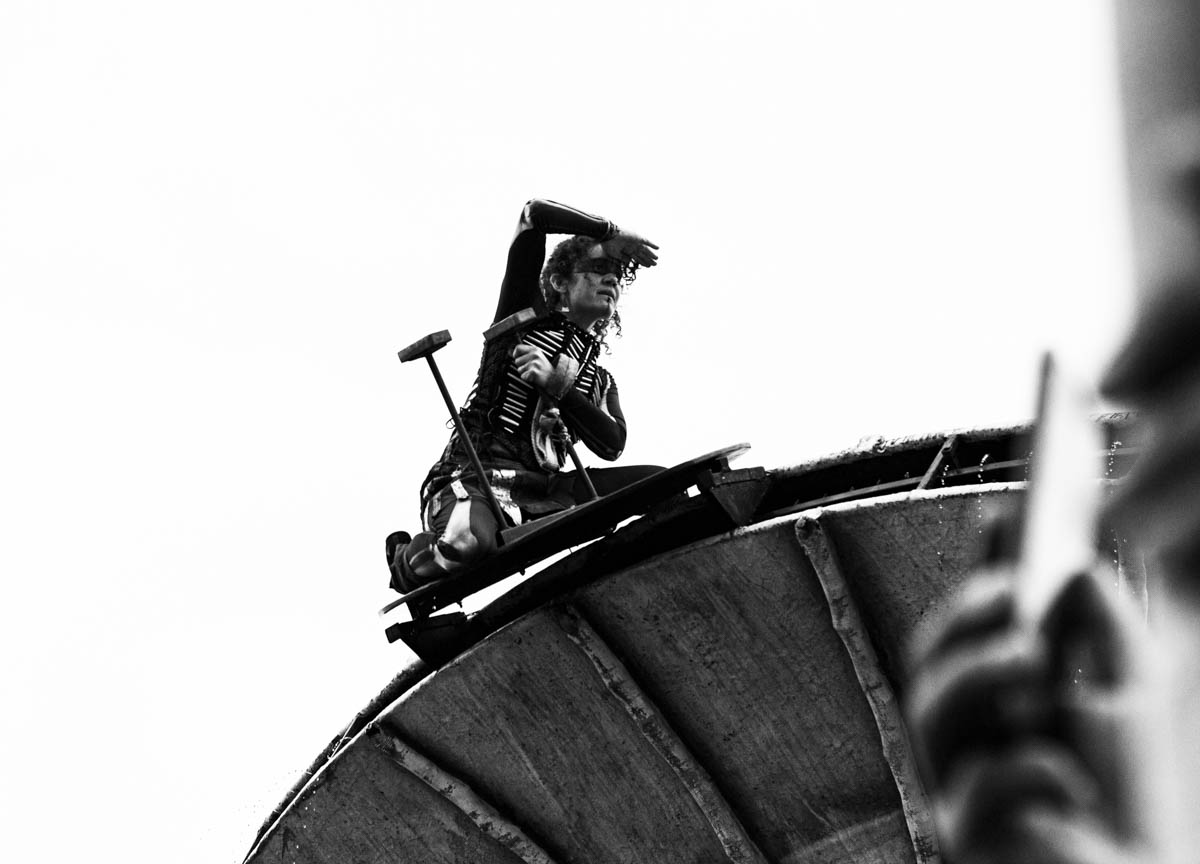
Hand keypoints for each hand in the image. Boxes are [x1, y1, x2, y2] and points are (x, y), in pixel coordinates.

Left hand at [512, 342, 551, 388]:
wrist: (554, 378)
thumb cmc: (543, 368)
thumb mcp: (537, 356)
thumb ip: (526, 354)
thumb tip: (513, 354)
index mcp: (534, 349)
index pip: (518, 348)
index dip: (515, 354)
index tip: (518, 358)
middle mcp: (534, 355)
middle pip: (517, 361)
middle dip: (521, 366)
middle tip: (531, 368)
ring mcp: (534, 363)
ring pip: (519, 369)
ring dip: (524, 373)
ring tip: (533, 372)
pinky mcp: (533, 372)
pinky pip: (523, 376)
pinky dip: (527, 378)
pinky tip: (534, 377)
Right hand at [602, 229, 658, 267]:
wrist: (609, 234)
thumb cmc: (609, 244)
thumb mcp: (615, 254)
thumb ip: (622, 258)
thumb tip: (629, 262)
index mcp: (627, 251)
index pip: (637, 258)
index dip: (643, 262)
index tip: (648, 266)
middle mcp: (633, 247)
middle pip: (643, 255)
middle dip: (649, 260)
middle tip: (655, 264)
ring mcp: (636, 242)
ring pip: (646, 250)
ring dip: (651, 254)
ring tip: (656, 259)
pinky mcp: (638, 238)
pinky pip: (647, 242)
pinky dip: (652, 245)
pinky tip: (657, 248)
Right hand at [905, 565, 1168, 863]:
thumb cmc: (1134, 800)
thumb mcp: (1133, 696)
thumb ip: (1110, 632)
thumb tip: (1082, 570)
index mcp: (1001, 692)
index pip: (977, 617)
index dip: (980, 567)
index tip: (1001, 518)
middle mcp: (968, 732)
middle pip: (933, 658)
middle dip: (963, 616)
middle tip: (1008, 591)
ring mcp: (957, 781)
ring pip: (930, 713)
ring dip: (975, 674)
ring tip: (1031, 657)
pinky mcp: (966, 835)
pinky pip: (974, 793)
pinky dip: (1019, 773)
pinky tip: (1066, 774)